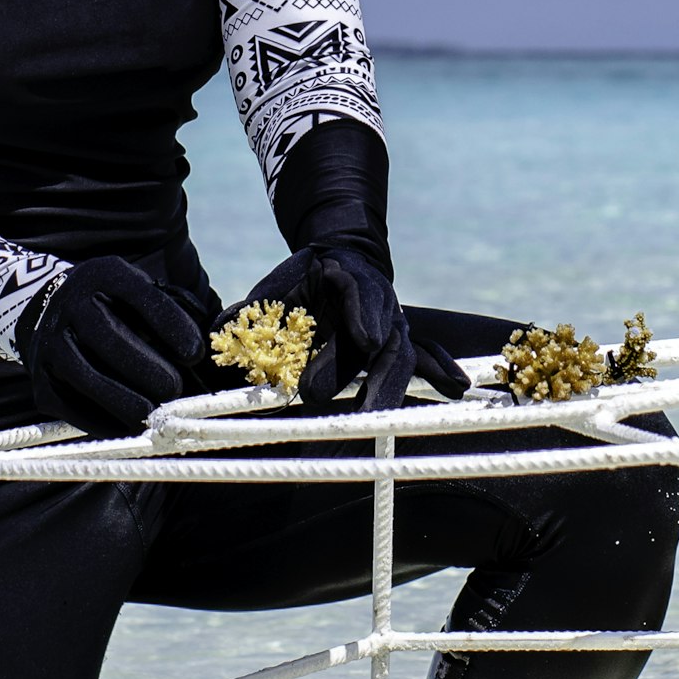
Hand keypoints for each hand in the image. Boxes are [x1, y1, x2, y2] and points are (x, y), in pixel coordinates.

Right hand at [19, 255, 213, 436]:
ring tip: (152, 415)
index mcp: (103, 275)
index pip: (139, 295)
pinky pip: (69, 405)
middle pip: (107, 336)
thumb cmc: (113, 308)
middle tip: (174, 389)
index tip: (195, 353)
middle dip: (145, 367)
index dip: (169, 323)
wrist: (46, 312)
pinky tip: (128, 427)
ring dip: (122, 399)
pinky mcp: (39, 378)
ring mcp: (49, 342)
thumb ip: (171, 313)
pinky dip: (100, 420)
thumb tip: (205, 354)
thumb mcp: (135, 293)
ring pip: (84, 374)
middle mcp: (70, 303)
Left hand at [247, 243, 468, 416]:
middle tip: (363, 412)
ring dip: (395, 391)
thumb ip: (255, 307)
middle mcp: (378, 304)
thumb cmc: (306, 275)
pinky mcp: (399, 342)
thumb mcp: (280, 282)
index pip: (359, 296)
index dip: (363, 317)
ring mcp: (394, 325)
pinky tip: (458, 390)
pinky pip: (426, 356)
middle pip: (385, 341)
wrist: (343, 256)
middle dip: (376, 379)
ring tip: (387, 422)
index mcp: (348, 279)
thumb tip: (220, 328)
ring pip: (403, 357)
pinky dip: (442, 371)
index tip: (366, 340)